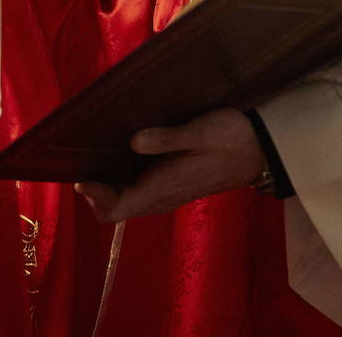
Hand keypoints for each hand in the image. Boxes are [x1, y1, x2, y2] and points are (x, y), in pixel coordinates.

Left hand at [75, 108, 262, 221]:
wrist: (261, 149)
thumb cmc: (231, 138)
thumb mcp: (200, 131)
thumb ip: (167, 138)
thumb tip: (133, 141)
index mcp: (165, 187)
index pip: (118, 208)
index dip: (95, 196)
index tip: (80, 175)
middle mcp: (162, 196)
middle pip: (116, 209)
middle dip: (95, 193)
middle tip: (82, 163)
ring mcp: (168, 193)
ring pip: (127, 201)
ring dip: (107, 188)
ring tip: (94, 158)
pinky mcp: (173, 185)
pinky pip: (139, 192)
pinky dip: (122, 181)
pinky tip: (119, 155)